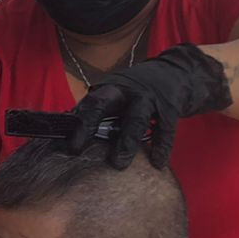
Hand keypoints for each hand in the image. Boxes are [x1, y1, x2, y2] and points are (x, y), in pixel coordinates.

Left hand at [69, 43, 232, 168]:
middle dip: (89, 125)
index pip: (87, 104)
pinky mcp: (170, 107)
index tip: (61, 142)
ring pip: (135, 119)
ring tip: (119, 164)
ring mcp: (149, 98)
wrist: (178, 73)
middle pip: (104, 105)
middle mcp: (126, 91)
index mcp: (110, 89)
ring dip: (126, 142)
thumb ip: (96, 111)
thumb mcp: (116, 95)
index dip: (74, 122)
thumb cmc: (138, 92)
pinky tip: (157, 163)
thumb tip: (67, 131)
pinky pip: (165, 129)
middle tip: (76, 149)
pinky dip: (162, 146)